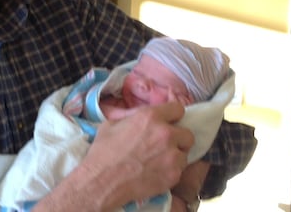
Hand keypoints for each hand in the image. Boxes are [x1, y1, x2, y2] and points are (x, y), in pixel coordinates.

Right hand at [33, 102, 193, 210]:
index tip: (169, 122)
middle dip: (178, 139)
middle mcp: (165, 134)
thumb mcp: (111, 125)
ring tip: (160, 161)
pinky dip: (171, 171)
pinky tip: (157, 172)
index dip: (173, 116)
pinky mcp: (174, 174)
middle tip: (166, 145)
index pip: (177, 109)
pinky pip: (180, 170)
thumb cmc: (103, 153)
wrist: (103, 181)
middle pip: (187, 134)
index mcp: (150, 117)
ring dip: (175, 156)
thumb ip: (130, 117)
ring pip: (184, 153)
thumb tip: (136, 115)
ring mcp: (172, 155)